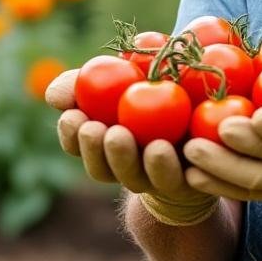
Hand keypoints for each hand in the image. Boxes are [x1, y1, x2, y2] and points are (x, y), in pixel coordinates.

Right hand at [47, 70, 217, 225]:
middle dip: (95, 149)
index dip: (70, 135)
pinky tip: (160, 147)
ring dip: (125, 159)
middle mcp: (127, 166)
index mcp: (106, 142)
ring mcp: (157, 178)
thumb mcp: (124, 77)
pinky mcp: (189, 183)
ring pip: (135, 177)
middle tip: (95, 129)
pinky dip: (164, 166)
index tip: (72, 116)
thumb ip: (89, 82)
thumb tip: (53, 95)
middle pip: (102, 168)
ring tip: (122, 135)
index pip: (77, 144)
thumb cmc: (158, 90)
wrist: (208, 120)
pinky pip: (175, 180)